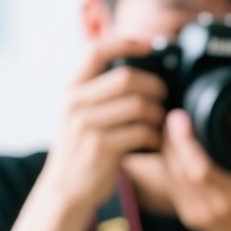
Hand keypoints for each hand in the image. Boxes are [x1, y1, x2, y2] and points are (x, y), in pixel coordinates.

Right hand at [36, 39, 166, 213]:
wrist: (67, 187)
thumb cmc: (83, 146)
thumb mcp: (81, 112)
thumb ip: (101, 90)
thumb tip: (139, 68)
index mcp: (71, 88)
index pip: (95, 50)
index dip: (124, 42)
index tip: (148, 45)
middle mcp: (74, 102)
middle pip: (127, 78)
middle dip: (154, 86)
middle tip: (164, 96)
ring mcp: (86, 125)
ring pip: (139, 105)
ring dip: (158, 114)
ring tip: (159, 123)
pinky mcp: (101, 147)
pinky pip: (142, 131)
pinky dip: (156, 136)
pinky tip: (154, 142)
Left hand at [161, 111, 230, 230]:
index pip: (201, 169)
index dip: (184, 142)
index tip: (180, 117)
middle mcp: (215, 207)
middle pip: (179, 170)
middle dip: (172, 139)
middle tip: (176, 116)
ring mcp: (199, 214)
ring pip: (170, 177)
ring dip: (167, 150)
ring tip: (173, 128)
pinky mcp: (189, 216)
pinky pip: (171, 186)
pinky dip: (169, 164)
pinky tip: (172, 148)